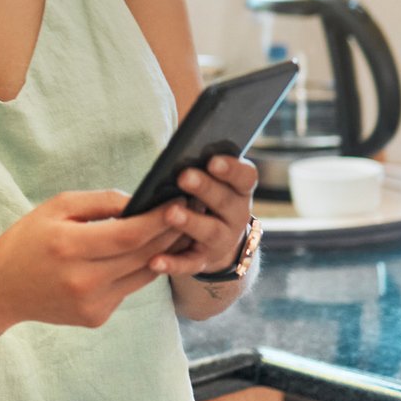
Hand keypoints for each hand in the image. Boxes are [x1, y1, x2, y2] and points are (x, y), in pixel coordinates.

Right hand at [0, 190, 185, 329]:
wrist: (2, 288)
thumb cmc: (29, 239)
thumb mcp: (57, 207)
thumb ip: (100, 202)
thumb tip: (140, 201)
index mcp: (69, 247)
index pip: (128, 235)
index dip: (158, 220)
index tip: (178, 203)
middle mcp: (82, 281)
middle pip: (142, 256)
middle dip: (169, 233)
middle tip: (190, 213)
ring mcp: (91, 304)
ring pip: (142, 276)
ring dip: (164, 253)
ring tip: (179, 231)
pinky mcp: (96, 318)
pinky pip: (128, 289)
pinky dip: (139, 270)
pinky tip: (147, 253)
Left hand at [148, 155, 258, 277]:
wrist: (217, 242)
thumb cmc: (207, 197)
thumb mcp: (212, 179)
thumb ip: (200, 161)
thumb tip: (179, 136)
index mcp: (239, 190)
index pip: (245, 177)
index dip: (232, 169)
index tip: (213, 160)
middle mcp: (236, 215)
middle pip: (224, 201)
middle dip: (205, 188)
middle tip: (184, 176)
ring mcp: (222, 240)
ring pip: (209, 231)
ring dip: (190, 222)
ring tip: (170, 213)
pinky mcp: (203, 261)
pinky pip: (189, 263)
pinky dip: (172, 263)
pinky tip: (155, 261)